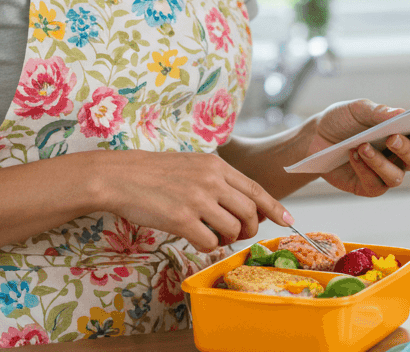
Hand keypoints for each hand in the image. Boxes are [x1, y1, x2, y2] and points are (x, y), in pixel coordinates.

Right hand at [94, 150, 290, 251]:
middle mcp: (211, 181)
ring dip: (227, 238)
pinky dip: (207, 245)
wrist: (121, 176)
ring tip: (212, 234)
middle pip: (249, 212)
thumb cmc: (155, 172)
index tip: (288, 220)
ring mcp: (197, 200)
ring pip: (233, 229)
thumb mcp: (193, 164)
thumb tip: (243, 203)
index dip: (274, 207)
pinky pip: (210, 242)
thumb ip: (218, 180)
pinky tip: (195, 238)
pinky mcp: (182, 220)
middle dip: (249, 228)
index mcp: (216, 165)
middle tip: (238, 233)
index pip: (255, 189)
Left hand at [306, 99, 409, 196]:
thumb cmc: (342, 120)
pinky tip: (352, 156)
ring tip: (362, 146)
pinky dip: (364, 169)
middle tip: (391, 138)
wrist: (315, 137)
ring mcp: (384, 173)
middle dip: (406, 149)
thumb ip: (378, 111)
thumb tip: (400, 113)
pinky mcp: (368, 187)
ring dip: (380, 162)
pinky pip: (375, 185)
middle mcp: (398, 155)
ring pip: (397, 176)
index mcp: (403, 132)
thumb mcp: (357, 109)